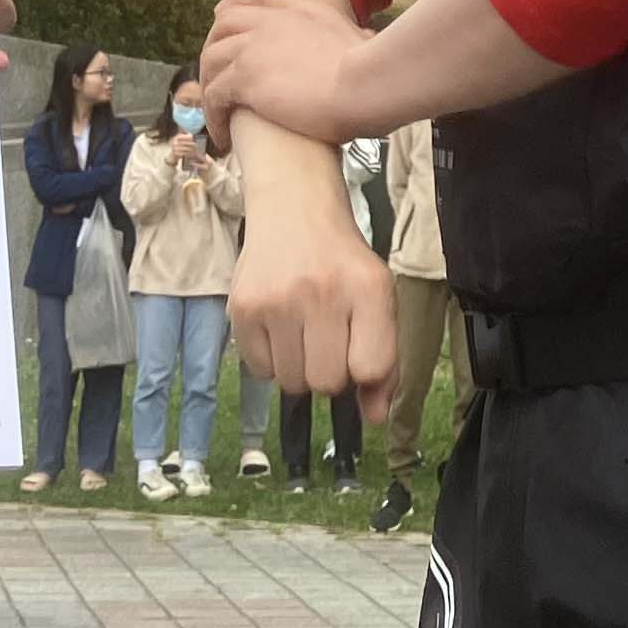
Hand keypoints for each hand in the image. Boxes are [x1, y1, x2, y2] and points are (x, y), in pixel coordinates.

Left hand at [195, 0, 380, 144]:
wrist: (366, 84)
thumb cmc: (375, 71)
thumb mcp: (364, 39)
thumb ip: (357, 36)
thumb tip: (368, 37)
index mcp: (303, 10)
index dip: (237, 5)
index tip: (224, 16)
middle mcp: (273, 22)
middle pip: (226, 23)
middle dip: (214, 44)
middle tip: (214, 73)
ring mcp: (255, 47)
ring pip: (212, 59)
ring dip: (209, 84)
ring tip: (216, 111)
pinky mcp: (245, 77)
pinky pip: (214, 95)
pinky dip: (213, 115)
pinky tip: (221, 134)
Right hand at [227, 187, 396, 416]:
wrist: (293, 209)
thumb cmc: (341, 261)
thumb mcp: (377, 298)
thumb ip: (384, 360)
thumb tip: (376, 418)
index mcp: (368, 289)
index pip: (371, 368)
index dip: (366, 372)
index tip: (360, 353)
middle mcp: (322, 292)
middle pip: (327, 384)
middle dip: (330, 373)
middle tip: (328, 338)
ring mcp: (277, 301)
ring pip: (292, 383)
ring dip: (299, 368)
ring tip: (303, 331)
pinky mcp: (242, 308)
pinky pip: (260, 371)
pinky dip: (271, 360)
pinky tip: (279, 326)